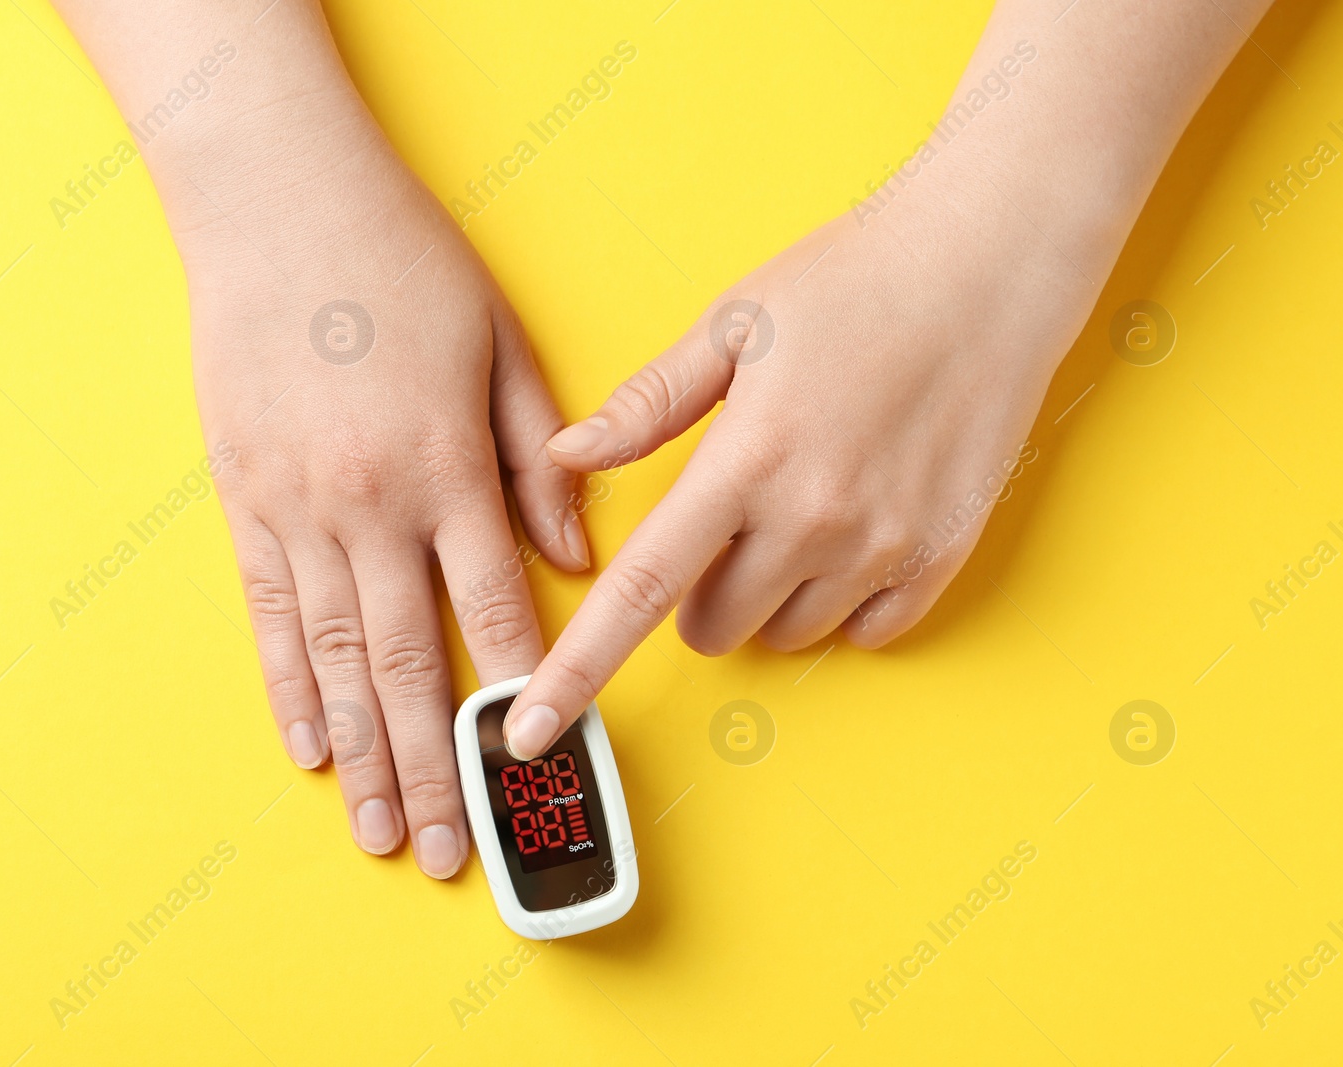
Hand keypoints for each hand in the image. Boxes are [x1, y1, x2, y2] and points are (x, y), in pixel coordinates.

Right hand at [47, 0, 587, 877]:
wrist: (279, 205)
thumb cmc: (402, 267)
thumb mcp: (501, 346)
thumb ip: (541, 458)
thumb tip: (576, 554)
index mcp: (448, 468)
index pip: (495, 611)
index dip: (523, 694)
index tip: (543, 764)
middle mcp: (372, 507)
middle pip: (410, 665)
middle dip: (438, 768)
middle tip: (456, 850)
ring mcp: (299, 510)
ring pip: (335, 661)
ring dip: (364, 756)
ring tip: (381, 832)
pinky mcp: (245, 502)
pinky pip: (269, 616)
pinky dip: (288, 689)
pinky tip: (309, 749)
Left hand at [502, 195, 1090, 758]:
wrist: (991, 264)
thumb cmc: (855, 280)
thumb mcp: (732, 324)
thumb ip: (647, 405)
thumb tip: (567, 455)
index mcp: (744, 461)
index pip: (641, 589)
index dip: (577, 667)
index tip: (530, 726)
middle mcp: (812, 518)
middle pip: (710, 625)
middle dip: (695, 592)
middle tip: (723, 520)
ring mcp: (884, 545)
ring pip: (784, 633)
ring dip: (768, 596)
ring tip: (795, 508)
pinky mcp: (942, 556)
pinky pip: (867, 633)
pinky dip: (841, 604)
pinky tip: (849, 534)